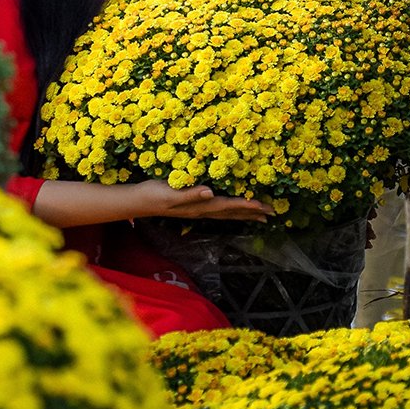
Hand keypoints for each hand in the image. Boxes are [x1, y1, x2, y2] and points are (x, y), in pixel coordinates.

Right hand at [130, 180, 272, 222]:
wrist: (137, 201)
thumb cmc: (152, 194)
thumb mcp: (170, 193)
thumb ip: (190, 194)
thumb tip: (211, 193)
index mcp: (200, 206)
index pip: (230, 206)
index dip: (248, 205)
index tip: (265, 207)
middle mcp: (202, 210)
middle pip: (233, 212)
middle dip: (253, 212)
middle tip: (273, 213)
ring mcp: (198, 210)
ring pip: (227, 213)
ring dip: (245, 213)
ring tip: (261, 215)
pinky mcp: (192, 206)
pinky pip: (218, 209)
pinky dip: (231, 209)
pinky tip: (233, 208)